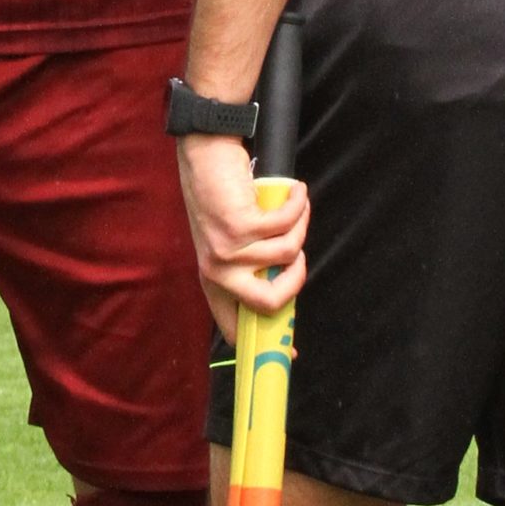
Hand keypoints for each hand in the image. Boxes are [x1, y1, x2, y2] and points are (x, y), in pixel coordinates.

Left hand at [176, 131, 307, 332]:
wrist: (205, 155)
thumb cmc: (222, 197)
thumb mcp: (230, 242)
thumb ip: (250, 268)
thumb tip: (283, 290)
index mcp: (213, 281)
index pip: (235, 327)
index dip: (265, 343)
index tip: (290, 349)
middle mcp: (217, 271)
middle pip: (269, 303)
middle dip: (296, 282)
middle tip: (299, 259)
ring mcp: (227, 250)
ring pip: (287, 255)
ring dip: (299, 226)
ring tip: (294, 207)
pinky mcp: (238, 226)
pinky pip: (286, 226)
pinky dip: (298, 206)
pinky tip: (296, 193)